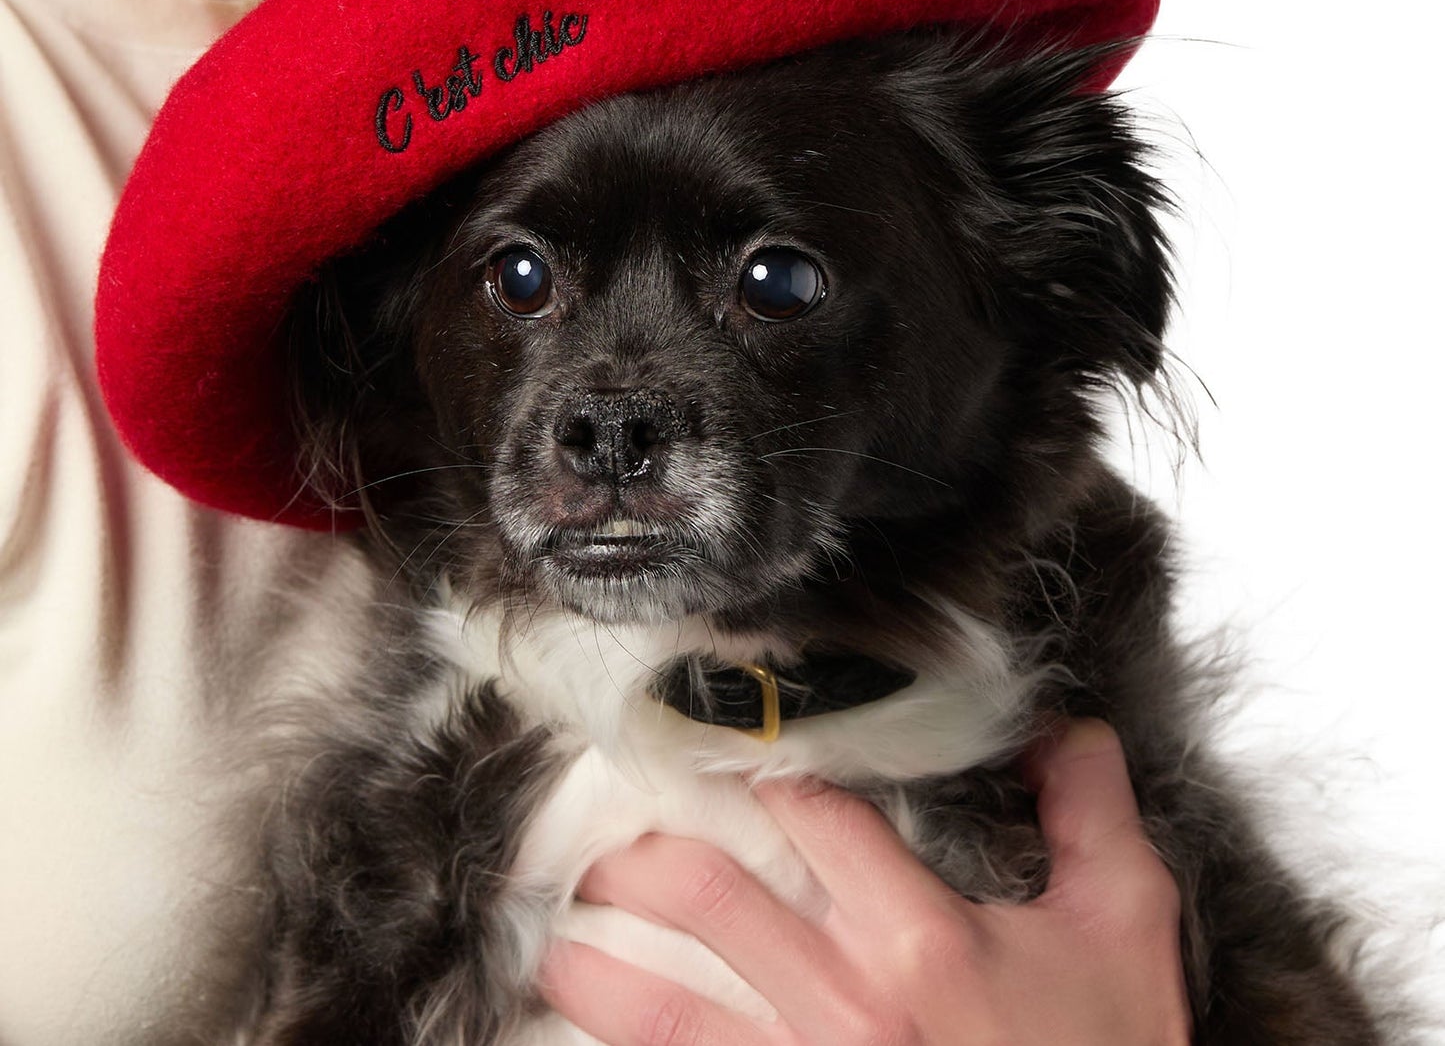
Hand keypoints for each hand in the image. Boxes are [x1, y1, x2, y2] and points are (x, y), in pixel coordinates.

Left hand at [536, 719, 1191, 1044]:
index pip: (813, 813)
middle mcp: (848, 1004)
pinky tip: (595, 1036)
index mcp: (918, 939)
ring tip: (559, 937)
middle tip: (605, 836)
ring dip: (601, 970)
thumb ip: (1090, 814)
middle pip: (710, 900)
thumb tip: (1066, 729)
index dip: (765, 761)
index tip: (725, 736)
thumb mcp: (1123, 928)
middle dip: (644, 858)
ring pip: (668, 1013)